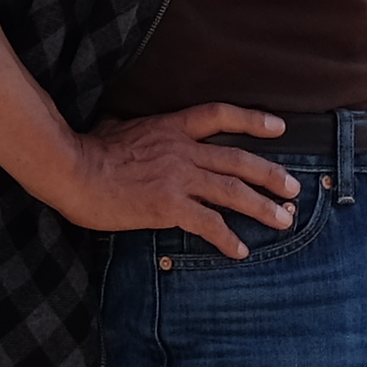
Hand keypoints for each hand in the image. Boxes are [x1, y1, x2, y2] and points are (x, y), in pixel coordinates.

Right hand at [50, 106, 301, 255]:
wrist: (73, 170)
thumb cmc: (88, 151)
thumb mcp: (118, 127)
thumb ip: (139, 130)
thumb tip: (126, 126)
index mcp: (172, 128)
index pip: (221, 116)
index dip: (253, 120)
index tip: (280, 127)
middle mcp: (183, 150)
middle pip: (239, 160)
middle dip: (270, 175)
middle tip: (293, 188)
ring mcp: (179, 178)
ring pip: (232, 191)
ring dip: (263, 206)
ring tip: (284, 219)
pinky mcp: (169, 206)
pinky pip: (208, 223)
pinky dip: (228, 238)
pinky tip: (240, 250)